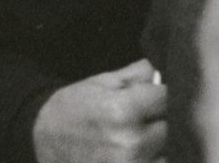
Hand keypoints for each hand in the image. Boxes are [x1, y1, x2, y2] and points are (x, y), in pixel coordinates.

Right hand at [33, 59, 166, 162]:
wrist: (42, 142)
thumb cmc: (72, 109)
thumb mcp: (99, 83)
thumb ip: (137, 74)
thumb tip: (166, 63)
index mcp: (122, 109)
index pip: (170, 97)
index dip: (170, 92)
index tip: (165, 91)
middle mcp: (131, 140)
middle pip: (176, 126)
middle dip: (169, 117)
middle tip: (157, 113)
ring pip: (173, 151)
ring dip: (166, 142)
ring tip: (151, 133)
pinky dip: (158, 156)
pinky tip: (146, 149)